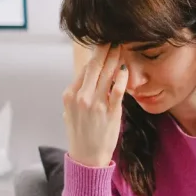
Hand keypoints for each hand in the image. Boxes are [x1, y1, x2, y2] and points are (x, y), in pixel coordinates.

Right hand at [62, 44, 128, 167]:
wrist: (87, 157)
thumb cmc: (81, 134)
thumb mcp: (71, 112)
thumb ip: (78, 94)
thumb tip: (87, 77)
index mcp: (70, 95)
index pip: (84, 69)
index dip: (95, 55)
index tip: (103, 44)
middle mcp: (81, 97)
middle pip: (94, 67)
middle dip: (104, 51)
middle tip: (113, 38)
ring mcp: (95, 104)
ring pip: (105, 75)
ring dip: (114, 59)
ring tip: (121, 47)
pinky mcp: (110, 113)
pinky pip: (117, 91)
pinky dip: (121, 78)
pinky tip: (125, 69)